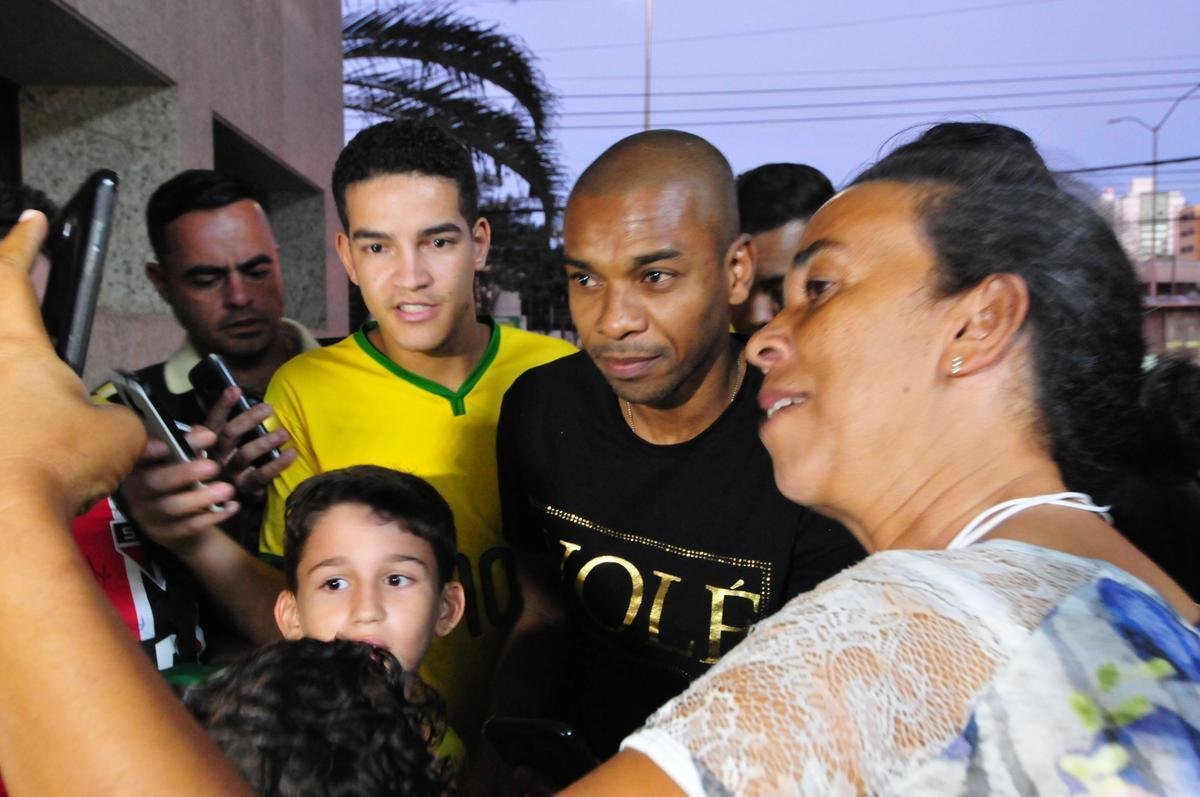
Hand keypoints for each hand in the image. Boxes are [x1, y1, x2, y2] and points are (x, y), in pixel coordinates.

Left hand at [0, 211, 144, 514]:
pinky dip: (13, 421)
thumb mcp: (119, 434)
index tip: (32, 221)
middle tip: (25, 298)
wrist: (3, 522)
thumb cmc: (52, 466)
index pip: (12, 273)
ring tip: (43, 399)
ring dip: (19, 379)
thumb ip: (121, 419)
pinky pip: (2, 415)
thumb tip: (121, 429)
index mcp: (17, 347)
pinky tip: (26, 438)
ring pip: (2, 378)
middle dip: (9, 304)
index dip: (24, 241)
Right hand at [120, 426, 239, 552]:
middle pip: (154, 482)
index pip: (137, 456)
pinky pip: (187, 526)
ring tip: (227, 490)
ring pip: (171, 507)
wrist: (175, 522)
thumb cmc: (177, 481)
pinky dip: (213, 516)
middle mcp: (136, 490)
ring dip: (202, 498)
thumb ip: (190, 444)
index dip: (147, 451)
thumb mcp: (182, 459)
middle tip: (213, 467)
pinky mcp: (161, 533)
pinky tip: (231, 507)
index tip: (166, 445)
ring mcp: (146, 514)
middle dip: (184, 473)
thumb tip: (204, 434)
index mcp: (138, 465)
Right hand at [203, 386, 295, 499]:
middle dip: (249, 419)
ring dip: (266, 441)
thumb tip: (241, 396)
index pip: (213, 421)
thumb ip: (230, 425)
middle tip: (268, 408)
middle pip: (229, 435)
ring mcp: (229, 474)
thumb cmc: (233, 460)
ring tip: (284, 433)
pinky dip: (278, 463)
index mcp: (209, 443)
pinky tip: (292, 453)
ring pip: (245, 454)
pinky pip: (262, 475)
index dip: (222, 406)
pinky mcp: (245, 488)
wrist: (227, 499)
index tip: (236, 390)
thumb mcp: (226, 443)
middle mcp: (216, 458)